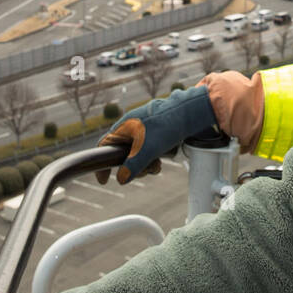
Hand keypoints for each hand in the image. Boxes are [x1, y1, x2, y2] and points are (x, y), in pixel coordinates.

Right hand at [94, 85, 217, 184]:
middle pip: (124, 154)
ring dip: (147, 163)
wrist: (190, 111)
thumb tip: (121, 179)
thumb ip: (132, 166)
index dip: (103, 164)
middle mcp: (132, 126)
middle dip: (134, 166)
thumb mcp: (147, 150)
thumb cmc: (166, 126)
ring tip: (158, 164)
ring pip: (139, 153)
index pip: (105, 146)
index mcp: (124, 126)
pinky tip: (164, 156)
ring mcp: (145, 128)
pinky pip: (150, 148)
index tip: (103, 180)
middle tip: (145, 171)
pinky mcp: (157, 130)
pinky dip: (155, 155)